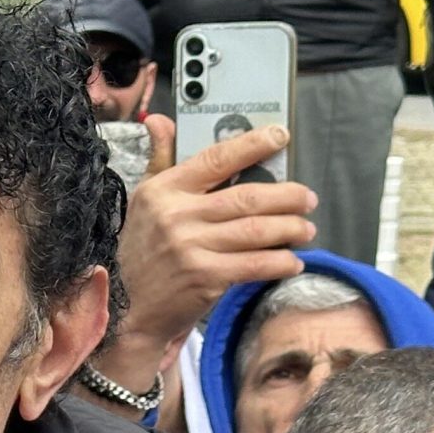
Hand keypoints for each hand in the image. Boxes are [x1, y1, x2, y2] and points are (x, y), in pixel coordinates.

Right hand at [104, 114, 315, 386]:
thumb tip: (159, 121)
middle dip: (288, 197)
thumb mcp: (144, 204)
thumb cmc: (141, 254)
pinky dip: (281, 262)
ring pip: (258, 230)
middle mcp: (176, 216)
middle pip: (248, 197)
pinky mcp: (204, 278)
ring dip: (291, 229)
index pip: (216, 159)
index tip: (281, 136)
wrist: (126, 311)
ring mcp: (190, 248)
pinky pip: (255, 264)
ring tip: (306, 230)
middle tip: (307, 199)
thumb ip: (159, 160)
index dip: (253, 145)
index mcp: (163, 191)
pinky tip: (292, 261)